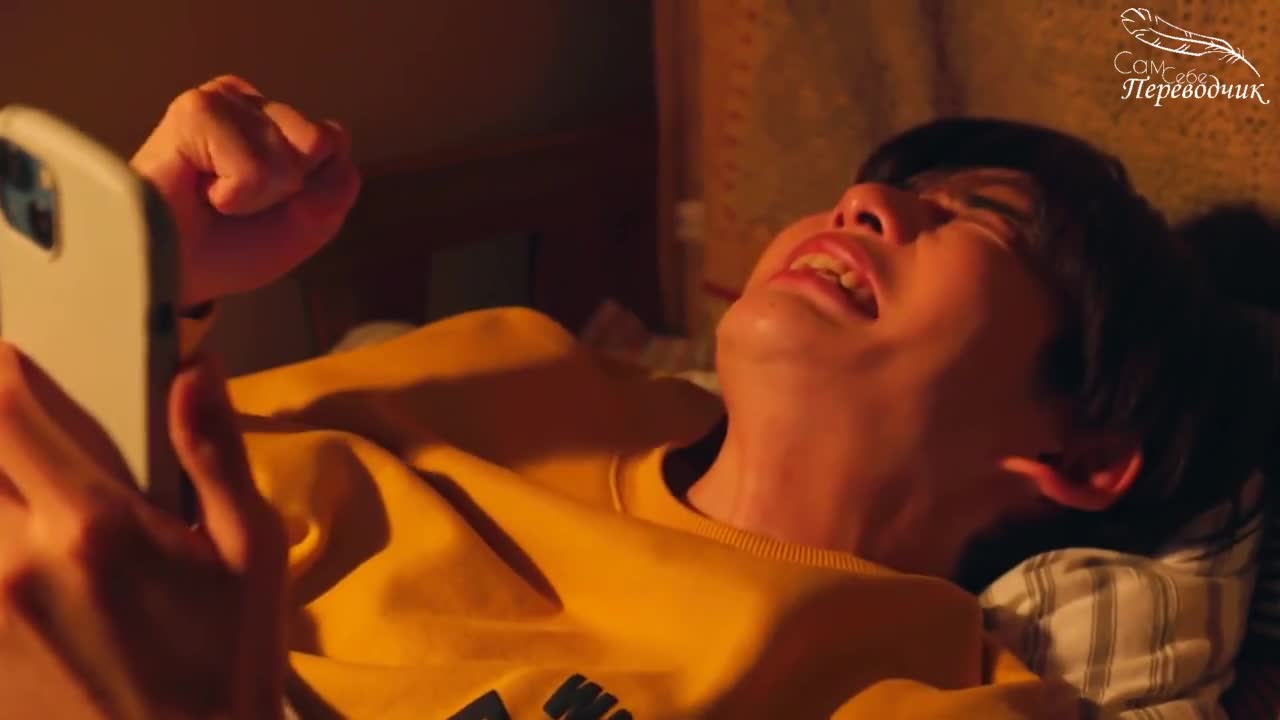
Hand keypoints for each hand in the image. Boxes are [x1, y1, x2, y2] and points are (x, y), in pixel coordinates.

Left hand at [0, 344, 286, 718]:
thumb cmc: (228, 652)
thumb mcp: (250, 551)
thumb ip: (214, 453)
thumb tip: (194, 369)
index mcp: (91, 525)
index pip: (8, 410)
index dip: (0, 370)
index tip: (9, 360)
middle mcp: (15, 559)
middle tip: (16, 432)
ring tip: (21, 494)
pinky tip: (22, 562)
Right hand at [131, 75, 360, 306]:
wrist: (176, 275)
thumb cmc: (231, 246)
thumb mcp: (310, 222)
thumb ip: (338, 185)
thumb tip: (323, 148)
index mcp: (277, 120)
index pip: (335, 141)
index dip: (312, 190)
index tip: (263, 206)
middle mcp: (250, 102)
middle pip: (322, 140)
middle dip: (289, 190)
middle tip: (238, 203)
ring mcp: (222, 101)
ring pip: (293, 154)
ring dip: (259, 196)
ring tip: (215, 198)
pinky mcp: (194, 112)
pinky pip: (255, 168)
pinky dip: (236, 195)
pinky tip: (199, 191)